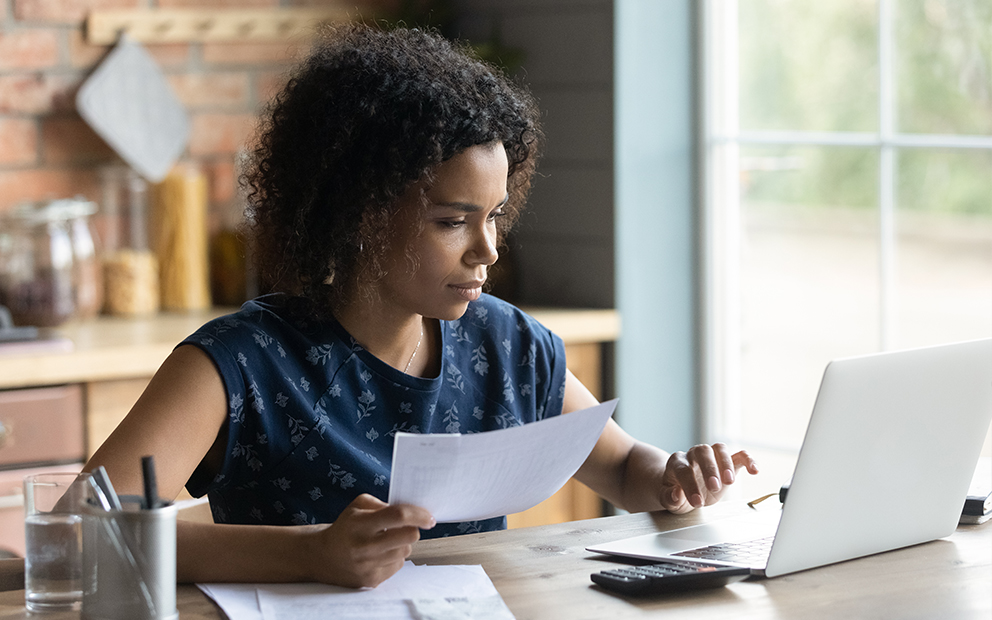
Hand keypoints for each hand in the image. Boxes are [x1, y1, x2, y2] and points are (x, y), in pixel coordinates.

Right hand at [306, 494, 435, 587]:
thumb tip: (409, 512)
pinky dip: (394, 558)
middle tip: (407, 527)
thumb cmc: (345, 527)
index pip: (398, 516)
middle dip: (413, 529)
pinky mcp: (372, 580)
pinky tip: (380, 554)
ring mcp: (369, 566)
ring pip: (406, 551)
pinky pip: (397, 565)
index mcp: (362, 524)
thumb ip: (383, 504)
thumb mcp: (357, 506)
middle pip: (409, 537)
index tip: (429, 517)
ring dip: (402, 544)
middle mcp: (365, 546)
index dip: (418, 515)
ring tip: (387, 541)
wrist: (323, 557)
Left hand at [659, 444, 757, 513]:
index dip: (689, 485)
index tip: (696, 502)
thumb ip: (669, 497)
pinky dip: (748, 460)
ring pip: (719, 448)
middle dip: (709, 469)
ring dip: (726, 463)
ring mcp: (711, 457)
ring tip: (730, 481)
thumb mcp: (667, 499)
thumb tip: (676, 493)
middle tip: (714, 487)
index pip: (683, 470)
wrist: (682, 488)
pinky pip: (739, 455)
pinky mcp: (726, 463)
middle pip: (702, 452)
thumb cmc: (674, 492)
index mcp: (676, 463)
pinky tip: (754, 471)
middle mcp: (693, 455)